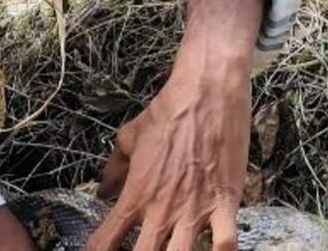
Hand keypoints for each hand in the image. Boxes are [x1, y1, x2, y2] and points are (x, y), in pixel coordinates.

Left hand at [86, 0, 264, 250]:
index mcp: (137, 192)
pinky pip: (226, 242)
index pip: (108, 237)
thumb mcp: (130, 137)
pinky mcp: (225, 202)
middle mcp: (162, 207)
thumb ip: (114, 168)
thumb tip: (100, 191)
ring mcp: (195, 208)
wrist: (207, 91)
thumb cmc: (168, 111)